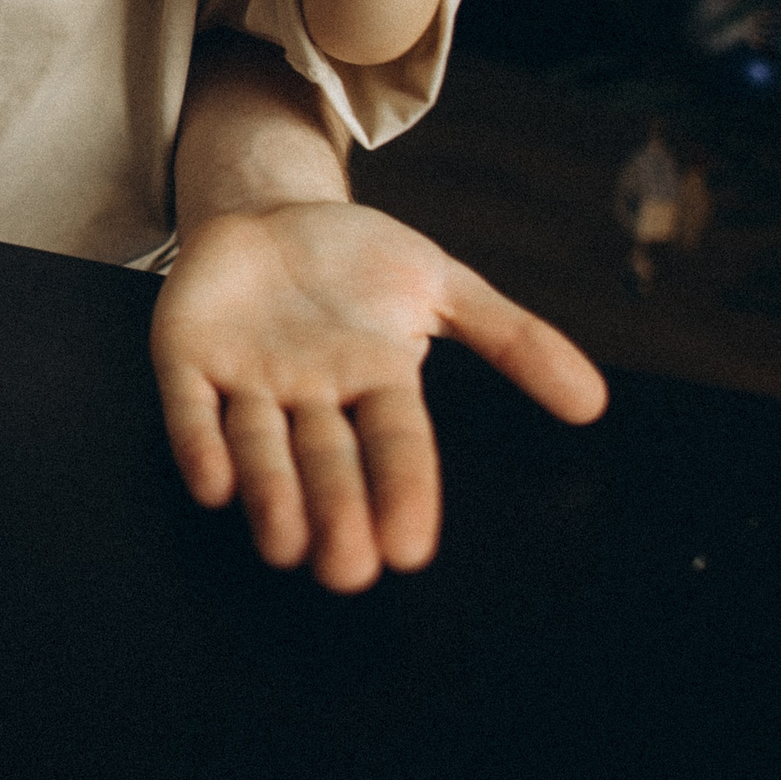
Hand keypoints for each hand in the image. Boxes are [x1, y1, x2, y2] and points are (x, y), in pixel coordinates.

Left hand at [151, 200, 606, 592]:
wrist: (270, 208)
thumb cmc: (357, 259)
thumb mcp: (439, 282)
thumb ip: (512, 338)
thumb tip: (592, 401)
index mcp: (376, 382)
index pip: (396, 446)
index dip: (402, 493)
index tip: (411, 549)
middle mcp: (312, 396)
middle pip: (327, 463)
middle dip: (336, 515)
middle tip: (345, 571)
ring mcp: (248, 380)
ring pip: (260, 449)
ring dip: (270, 497)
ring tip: (282, 546)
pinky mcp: (187, 359)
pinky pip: (192, 409)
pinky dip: (199, 444)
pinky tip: (211, 483)